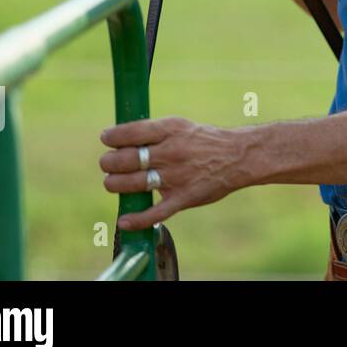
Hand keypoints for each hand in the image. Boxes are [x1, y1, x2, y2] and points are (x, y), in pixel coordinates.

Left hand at [99, 116, 248, 229]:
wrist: (240, 156)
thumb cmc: (206, 141)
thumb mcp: (181, 126)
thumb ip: (154, 133)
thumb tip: (120, 139)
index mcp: (171, 130)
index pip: (130, 133)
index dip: (112, 137)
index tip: (106, 139)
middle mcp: (172, 152)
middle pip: (126, 160)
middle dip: (109, 163)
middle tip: (108, 164)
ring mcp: (177, 176)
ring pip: (133, 184)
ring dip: (115, 185)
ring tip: (113, 183)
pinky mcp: (184, 198)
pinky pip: (155, 213)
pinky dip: (136, 219)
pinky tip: (124, 221)